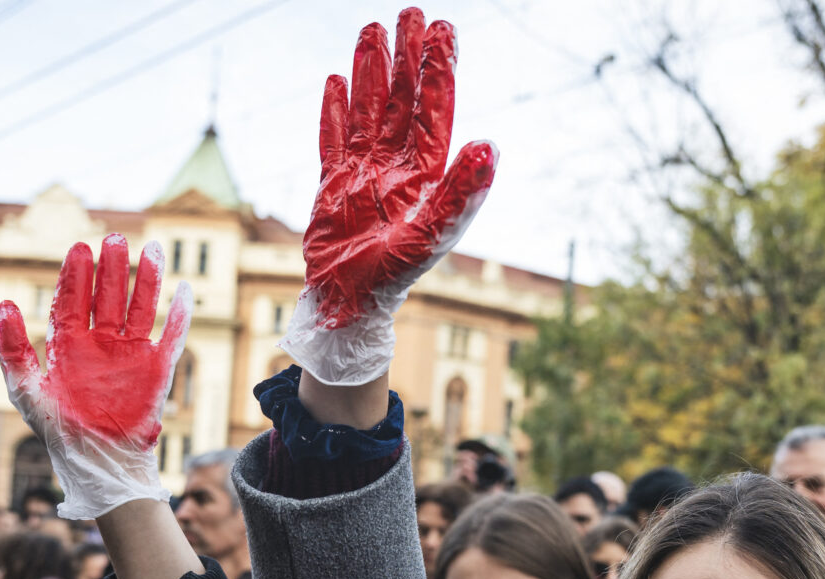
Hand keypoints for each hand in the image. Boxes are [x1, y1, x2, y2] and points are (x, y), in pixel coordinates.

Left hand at [0, 235, 191, 519]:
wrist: (97, 462)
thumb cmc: (59, 430)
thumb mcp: (26, 389)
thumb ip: (12, 348)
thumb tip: (3, 304)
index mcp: (69, 344)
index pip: (72, 300)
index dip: (76, 275)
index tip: (79, 249)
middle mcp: (101, 343)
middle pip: (108, 296)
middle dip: (112, 268)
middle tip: (115, 238)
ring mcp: (130, 354)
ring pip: (140, 308)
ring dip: (146, 280)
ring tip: (149, 249)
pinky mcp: (156, 370)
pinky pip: (171, 337)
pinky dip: (179, 315)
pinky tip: (184, 289)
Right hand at [283, 7, 497, 386]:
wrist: (350, 304)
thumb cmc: (393, 276)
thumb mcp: (431, 235)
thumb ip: (460, 193)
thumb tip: (491, 147)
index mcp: (424, 173)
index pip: (433, 111)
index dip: (437, 71)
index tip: (442, 32)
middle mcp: (396, 166)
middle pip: (402, 101)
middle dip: (407, 59)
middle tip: (412, 14)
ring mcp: (363, 173)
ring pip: (369, 110)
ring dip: (371, 72)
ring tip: (372, 30)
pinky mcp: (333, 185)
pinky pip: (333, 139)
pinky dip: (333, 112)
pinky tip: (336, 83)